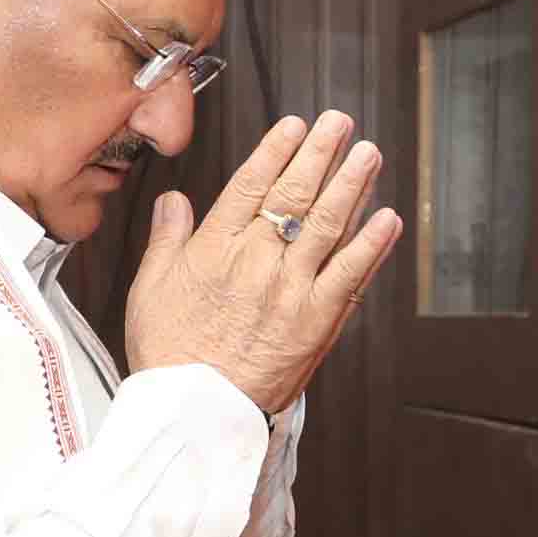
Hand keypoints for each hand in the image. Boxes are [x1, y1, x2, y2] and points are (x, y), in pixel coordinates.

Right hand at [121, 111, 402, 413]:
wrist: (193, 413)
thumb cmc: (169, 356)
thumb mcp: (150, 290)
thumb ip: (166, 240)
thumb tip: (173, 200)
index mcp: (214, 249)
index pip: (250, 185)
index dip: (276, 150)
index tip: (295, 124)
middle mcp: (256, 261)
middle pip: (294, 194)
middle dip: (320, 153)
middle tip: (340, 124)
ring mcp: (289, 289)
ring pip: (326, 224)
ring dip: (352, 185)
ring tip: (368, 155)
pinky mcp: (316, 320)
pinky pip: (350, 274)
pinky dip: (371, 244)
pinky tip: (387, 217)